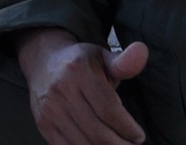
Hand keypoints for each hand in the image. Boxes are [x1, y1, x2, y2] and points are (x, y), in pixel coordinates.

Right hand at [17, 29, 147, 144]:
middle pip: (98, 132)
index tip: (138, 136)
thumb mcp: (102, 56)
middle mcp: (62, 90)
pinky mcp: (43, 123)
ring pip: (84, 144)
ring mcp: (50, 109)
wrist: (42, 60)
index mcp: (80, 71)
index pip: (109, 110)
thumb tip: (143, 51)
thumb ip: (124, 61)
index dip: (128, 128)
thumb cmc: (80, 62)